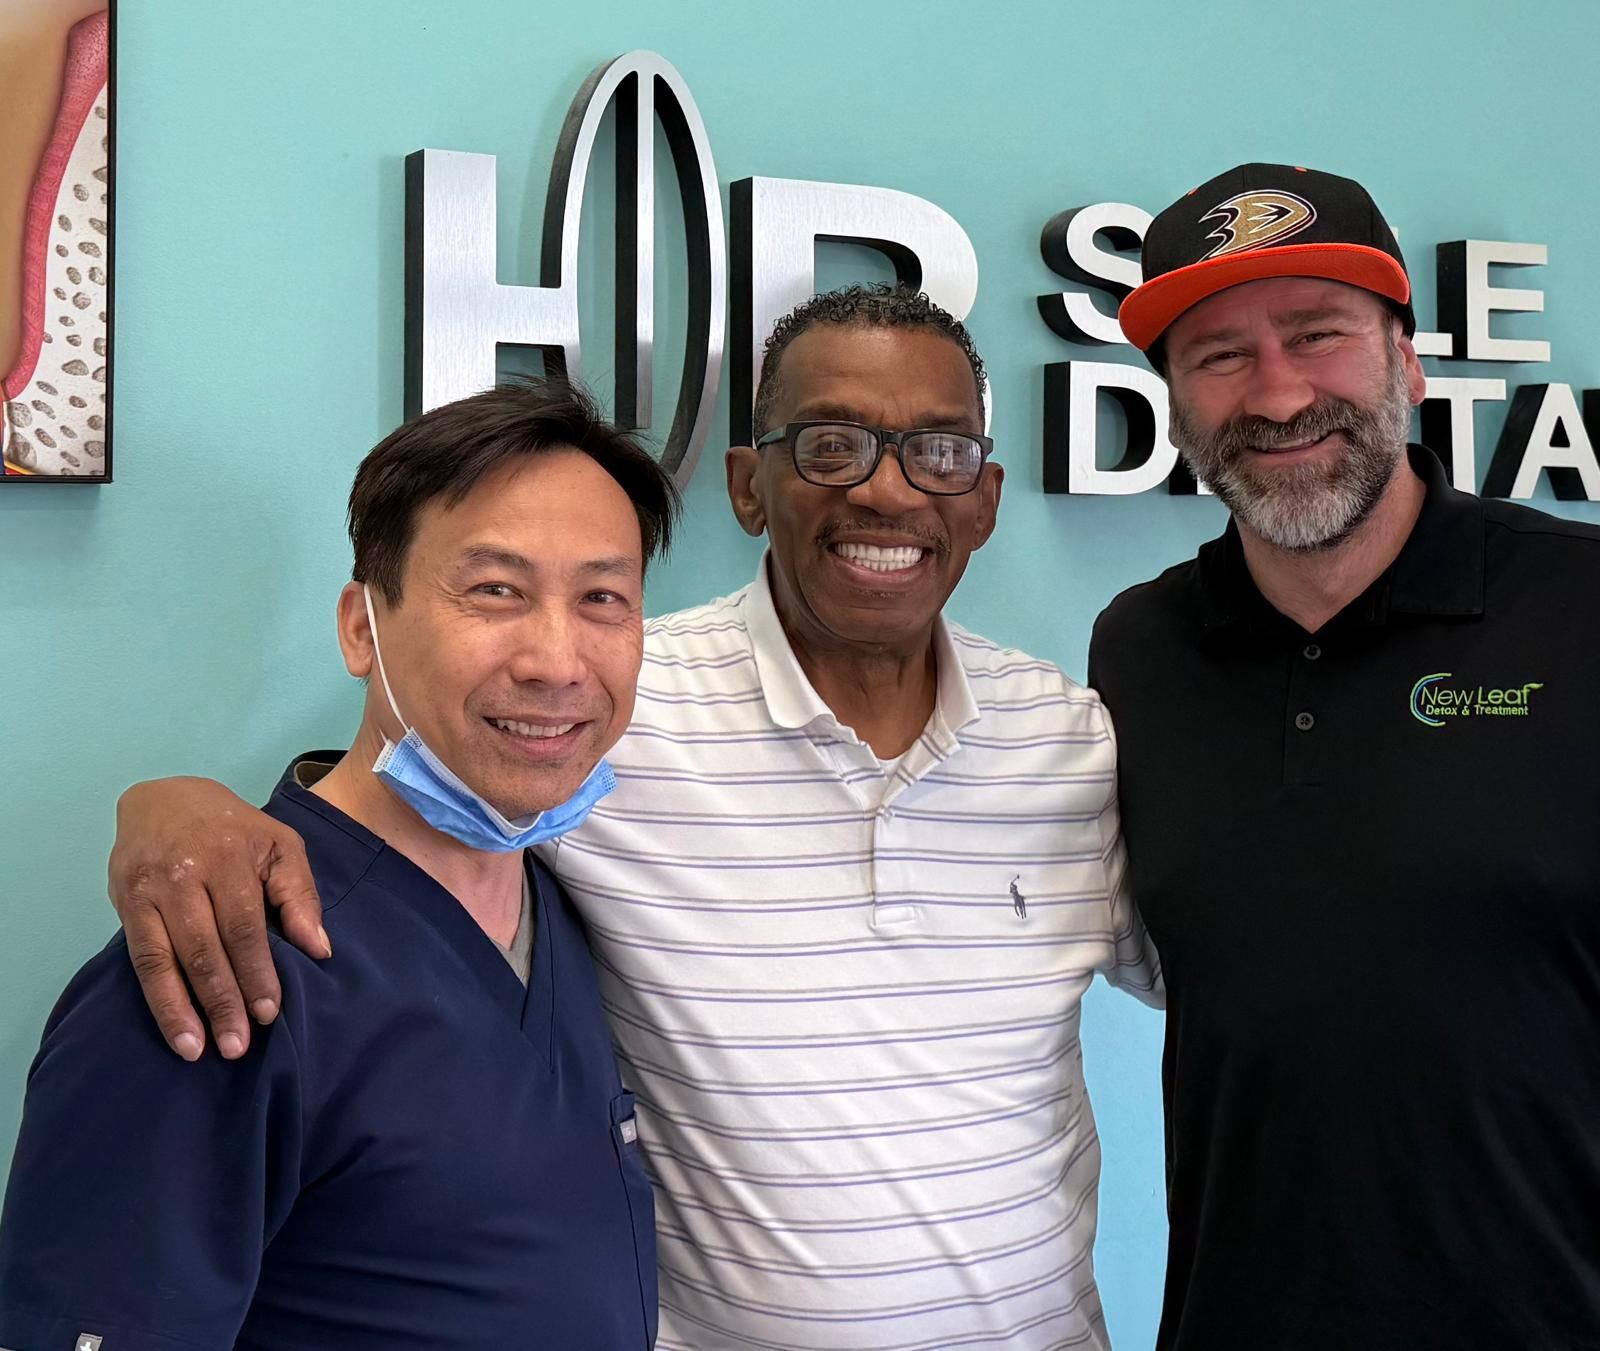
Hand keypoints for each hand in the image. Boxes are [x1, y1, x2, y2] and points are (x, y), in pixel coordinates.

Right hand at [108, 777, 328, 1060]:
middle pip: (204, 946)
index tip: (270, 1012)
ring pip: (166, 958)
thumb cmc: (234, 829)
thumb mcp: (280, 845)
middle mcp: (184, 875)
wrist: (163, 799)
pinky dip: (158, 999)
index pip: (243, 924)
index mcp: (229, 858)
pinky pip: (141, 960)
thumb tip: (319, 949)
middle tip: (239, 1044)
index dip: (256, 970)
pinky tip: (175, 1031)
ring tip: (201, 1049)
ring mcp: (150, 891)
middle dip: (222, 999)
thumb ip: (300, 895)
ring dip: (183, 1009)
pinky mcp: (125, 905)